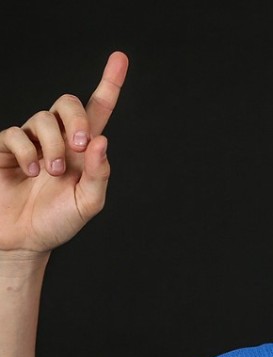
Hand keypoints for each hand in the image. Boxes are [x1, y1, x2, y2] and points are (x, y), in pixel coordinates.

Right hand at [0, 51, 127, 256]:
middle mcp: (59, 140)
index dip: (109, 84)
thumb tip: (102, 142)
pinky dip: (26, 151)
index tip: (120, 58)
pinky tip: (31, 171)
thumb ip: (98, 175)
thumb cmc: (58, 223)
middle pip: (68, 104)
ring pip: (41, 118)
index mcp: (84, 151)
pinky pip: (14, 134)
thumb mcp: (86, 204)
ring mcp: (31, 142)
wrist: (23, 240)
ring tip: (50, 173)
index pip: (98, 110)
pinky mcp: (5, 149)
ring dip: (51, 145)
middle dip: (76, 120)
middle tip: (80, 146)